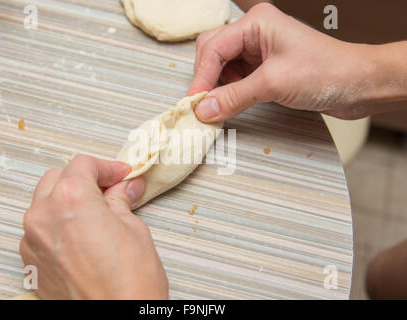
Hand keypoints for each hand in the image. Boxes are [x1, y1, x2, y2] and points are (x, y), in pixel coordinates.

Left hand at [20, 155, 167, 298]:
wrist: (117, 319)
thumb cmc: (129, 282)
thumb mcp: (134, 229)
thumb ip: (121, 201)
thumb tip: (124, 188)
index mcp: (71, 199)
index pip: (83, 165)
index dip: (107, 167)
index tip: (121, 175)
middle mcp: (43, 216)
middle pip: (58, 178)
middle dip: (84, 179)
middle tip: (110, 189)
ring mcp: (32, 240)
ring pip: (45, 202)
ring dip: (68, 199)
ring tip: (96, 212)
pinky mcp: (31, 261)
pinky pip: (39, 229)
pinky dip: (57, 223)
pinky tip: (81, 234)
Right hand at [189, 3, 406, 120]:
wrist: (358, 85)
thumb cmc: (326, 72)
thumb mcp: (274, 84)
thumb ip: (234, 96)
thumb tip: (203, 110)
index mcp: (256, 22)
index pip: (213, 47)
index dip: (200, 77)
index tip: (193, 103)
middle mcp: (255, 32)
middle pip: (213, 53)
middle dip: (206, 79)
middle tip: (202, 106)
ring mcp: (260, 49)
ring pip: (222, 66)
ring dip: (218, 87)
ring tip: (220, 106)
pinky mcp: (265, 66)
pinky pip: (236, 77)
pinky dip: (230, 91)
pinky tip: (233, 102)